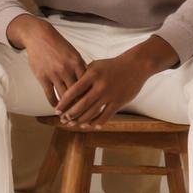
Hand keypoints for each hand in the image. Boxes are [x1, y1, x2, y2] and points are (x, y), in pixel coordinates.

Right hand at [7, 14, 86, 108]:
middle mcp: (67, 69)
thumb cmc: (58, 45)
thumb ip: (81, 68)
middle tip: (84, 115)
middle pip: (78, 93)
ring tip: (71, 115)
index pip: (88, 84)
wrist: (39, 36)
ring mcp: (54, 74)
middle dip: (81, 106)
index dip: (91, 97)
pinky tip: (57, 108)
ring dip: (68, 108)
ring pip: (64, 97)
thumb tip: (90, 82)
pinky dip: (54, 103)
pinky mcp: (42, 77)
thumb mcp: (73, 53)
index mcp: (77, 63)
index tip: (95, 106)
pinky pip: (50, 95)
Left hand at [54, 37, 176, 128]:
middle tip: (63, 120)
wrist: (135, 66)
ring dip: (81, 120)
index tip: (56, 110)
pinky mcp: (119, 102)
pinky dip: (97, 123)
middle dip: (70, 114)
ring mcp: (110, 95)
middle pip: (81, 104)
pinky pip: (106, 116)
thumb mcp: (94, 66)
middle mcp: (100, 86)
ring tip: (74, 124)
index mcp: (91, 75)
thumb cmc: (111, 66)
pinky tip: (91, 126)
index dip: (63, 102)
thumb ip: (82, 76)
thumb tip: (67, 89)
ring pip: (92, 112)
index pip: (73, 91)